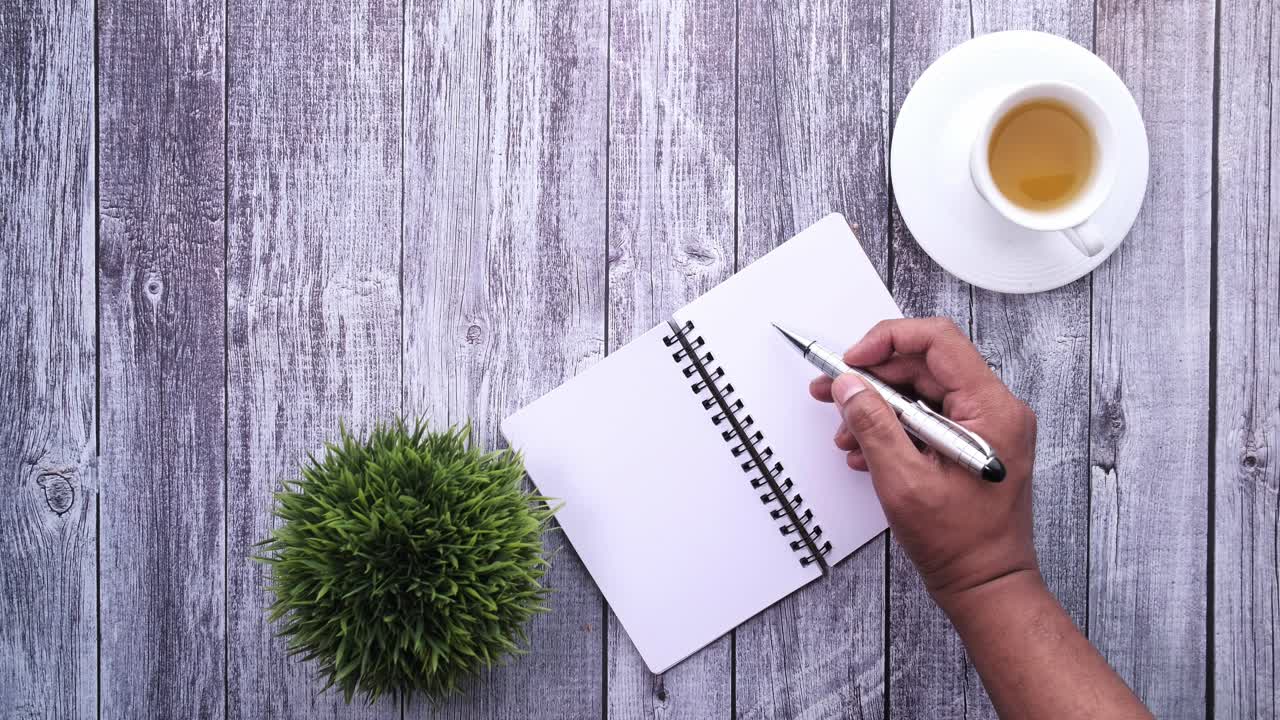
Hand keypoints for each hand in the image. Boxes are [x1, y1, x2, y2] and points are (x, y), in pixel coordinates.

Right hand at [809, 317, 1038, 608]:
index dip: (887, 341)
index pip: (938, 341)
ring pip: (922, 392)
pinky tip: (867, 449)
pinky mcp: (973, 443)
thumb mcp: (903, 481)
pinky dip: (893, 426)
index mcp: (991, 409)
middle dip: (874, 378)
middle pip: (926, 365)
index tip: (852, 361)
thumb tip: (850, 387)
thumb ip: (873, 425)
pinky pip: (928, 416)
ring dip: (878, 406)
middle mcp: (995, 410)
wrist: (986, 586)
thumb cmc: (962, 545)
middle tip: (833, 390)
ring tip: (846, 431)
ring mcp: (986, 427)